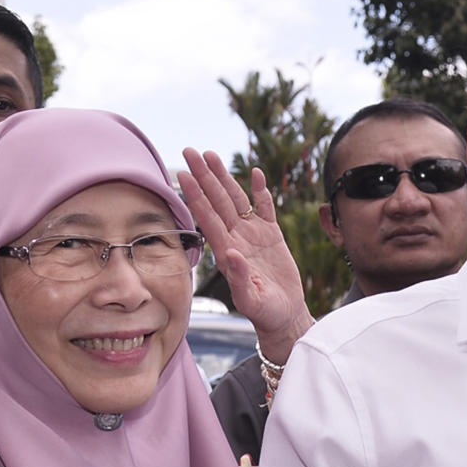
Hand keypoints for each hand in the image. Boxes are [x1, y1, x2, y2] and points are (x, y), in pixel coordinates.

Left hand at [178, 148, 313, 364]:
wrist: (283, 315)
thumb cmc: (264, 312)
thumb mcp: (251, 299)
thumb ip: (239, 278)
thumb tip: (230, 254)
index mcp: (226, 252)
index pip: (208, 218)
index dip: (196, 195)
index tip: (184, 175)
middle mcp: (236, 239)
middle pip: (217, 201)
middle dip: (204, 176)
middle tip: (190, 151)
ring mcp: (253, 236)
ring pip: (236, 200)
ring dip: (224, 177)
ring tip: (212, 155)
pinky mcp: (271, 236)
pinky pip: (265, 208)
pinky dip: (260, 191)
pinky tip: (255, 174)